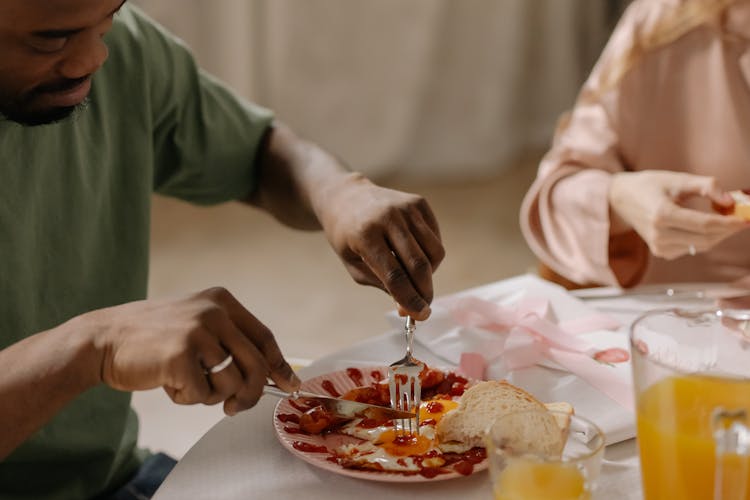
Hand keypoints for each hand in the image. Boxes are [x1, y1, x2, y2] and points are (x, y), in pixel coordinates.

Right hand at [88, 287, 299, 414]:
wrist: (103, 340)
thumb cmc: (153, 340)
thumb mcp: (197, 326)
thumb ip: (230, 343)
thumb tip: (271, 375)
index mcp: (222, 301)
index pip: (265, 337)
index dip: (279, 366)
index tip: (290, 385)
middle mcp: (215, 312)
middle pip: (256, 365)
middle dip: (251, 395)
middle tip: (234, 408)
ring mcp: (198, 331)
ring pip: (232, 383)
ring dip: (210, 396)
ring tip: (186, 382)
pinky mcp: (181, 354)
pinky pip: (202, 394)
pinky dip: (187, 398)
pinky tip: (168, 383)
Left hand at [317, 173, 444, 319]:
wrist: (345, 197)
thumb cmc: (347, 237)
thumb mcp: (354, 265)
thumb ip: (382, 285)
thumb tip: (409, 307)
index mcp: (365, 235)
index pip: (394, 275)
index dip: (410, 299)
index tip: (420, 315)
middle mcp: (388, 217)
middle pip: (418, 264)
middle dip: (425, 291)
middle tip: (424, 306)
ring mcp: (406, 208)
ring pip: (434, 252)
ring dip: (430, 273)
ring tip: (414, 277)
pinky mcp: (419, 203)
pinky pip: (435, 238)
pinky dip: (430, 255)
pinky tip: (414, 256)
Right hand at [608, 171, 746, 258]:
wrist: (621, 199)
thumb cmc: (650, 185)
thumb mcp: (678, 179)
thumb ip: (707, 186)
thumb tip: (731, 201)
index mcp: (662, 214)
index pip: (704, 225)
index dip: (729, 223)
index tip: (745, 219)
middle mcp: (659, 234)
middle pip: (706, 239)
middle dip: (727, 230)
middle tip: (741, 219)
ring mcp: (659, 246)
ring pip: (701, 246)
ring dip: (718, 234)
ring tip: (724, 219)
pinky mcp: (661, 252)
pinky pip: (692, 248)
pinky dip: (704, 238)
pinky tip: (704, 226)